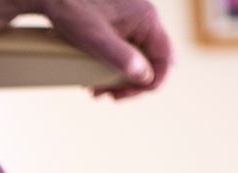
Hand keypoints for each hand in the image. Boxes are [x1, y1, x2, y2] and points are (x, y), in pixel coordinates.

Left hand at [36, 0, 172, 99]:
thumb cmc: (72, 11)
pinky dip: (113, 66)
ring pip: (137, 58)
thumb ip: (121, 56)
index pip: (165, 59)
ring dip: (120, 79)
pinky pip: (125, 50)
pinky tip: (94, 75)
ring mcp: (132, 20)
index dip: (152, 82)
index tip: (127, 93)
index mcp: (146, 20)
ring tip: (97, 89)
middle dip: (131, 84)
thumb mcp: (95, 39)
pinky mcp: (119, 23)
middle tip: (107, 95)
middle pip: (151, 61)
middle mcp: (144, 19)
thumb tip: (144, 76)